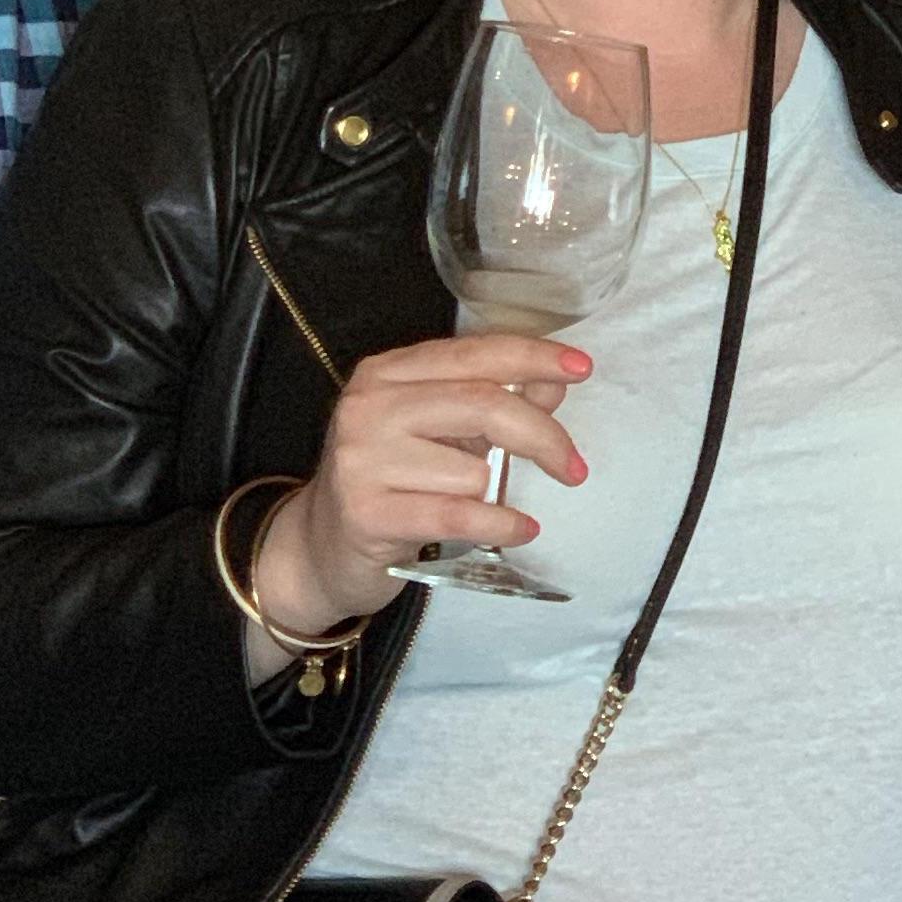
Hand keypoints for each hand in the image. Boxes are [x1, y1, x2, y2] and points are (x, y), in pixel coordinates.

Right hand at [253, 331, 593, 624]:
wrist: (319, 548)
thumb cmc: (388, 483)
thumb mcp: (437, 432)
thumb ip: (491, 401)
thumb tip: (554, 381)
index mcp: (386, 373)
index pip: (473, 353)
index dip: (532, 356)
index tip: (581, 368)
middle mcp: (369, 407)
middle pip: (483, 404)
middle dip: (543, 436)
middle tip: (575, 467)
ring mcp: (362, 460)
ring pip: (474, 469)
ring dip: (493, 492)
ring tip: (470, 504)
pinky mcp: (368, 514)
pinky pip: (459, 514)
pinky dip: (501, 524)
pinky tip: (520, 528)